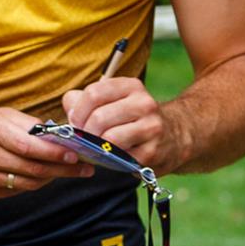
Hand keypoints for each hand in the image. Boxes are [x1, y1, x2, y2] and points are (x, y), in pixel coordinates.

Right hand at [0, 107, 95, 199]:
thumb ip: (26, 124)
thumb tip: (55, 133)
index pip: (30, 146)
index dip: (56, 152)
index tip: (76, 154)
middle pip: (33, 168)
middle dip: (63, 169)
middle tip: (84, 168)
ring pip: (27, 183)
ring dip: (51, 178)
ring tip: (68, 171)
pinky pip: (14, 190)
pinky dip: (32, 183)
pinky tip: (43, 176)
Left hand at [60, 77, 180, 168]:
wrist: (175, 136)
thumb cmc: (133, 118)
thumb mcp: (114, 100)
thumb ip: (84, 99)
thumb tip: (69, 106)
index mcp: (131, 86)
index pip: (94, 93)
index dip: (77, 111)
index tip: (75, 123)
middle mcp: (144, 103)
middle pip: (99, 118)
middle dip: (84, 133)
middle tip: (83, 140)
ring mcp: (151, 127)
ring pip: (108, 138)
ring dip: (95, 147)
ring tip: (95, 147)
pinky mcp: (152, 152)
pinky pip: (119, 157)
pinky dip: (108, 159)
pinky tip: (111, 156)